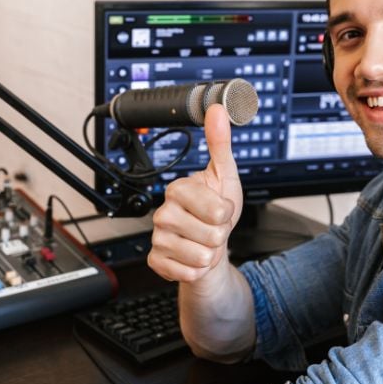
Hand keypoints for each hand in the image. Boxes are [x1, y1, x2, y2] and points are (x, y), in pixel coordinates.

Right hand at [149, 104, 242, 283]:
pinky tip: (191, 258)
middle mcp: (163, 212)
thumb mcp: (225, 177)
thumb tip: (217, 111)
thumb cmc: (216, 212)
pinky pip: (188, 272)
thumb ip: (220, 144)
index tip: (220, 209)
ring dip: (210, 253)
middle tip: (211, 228)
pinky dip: (197, 270)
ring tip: (203, 242)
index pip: (218, 210)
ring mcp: (157, 237)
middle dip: (220, 235)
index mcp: (179, 189)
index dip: (226, 214)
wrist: (206, 245)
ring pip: (201, 255)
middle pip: (211, 234)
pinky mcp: (156, 261)